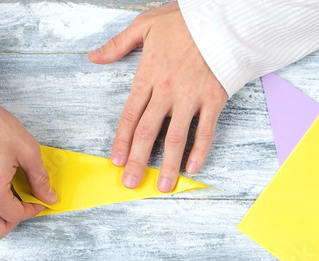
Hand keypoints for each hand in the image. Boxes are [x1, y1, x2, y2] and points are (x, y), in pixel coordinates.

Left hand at [89, 1, 226, 191]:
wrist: (223, 18)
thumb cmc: (185, 20)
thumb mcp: (145, 24)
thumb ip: (118, 44)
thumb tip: (94, 56)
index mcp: (148, 75)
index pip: (130, 115)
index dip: (121, 141)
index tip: (115, 161)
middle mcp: (168, 91)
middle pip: (148, 132)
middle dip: (137, 161)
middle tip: (130, 183)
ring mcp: (192, 97)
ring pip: (176, 137)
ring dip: (167, 165)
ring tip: (162, 186)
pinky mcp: (214, 99)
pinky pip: (206, 131)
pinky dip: (199, 151)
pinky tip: (192, 168)